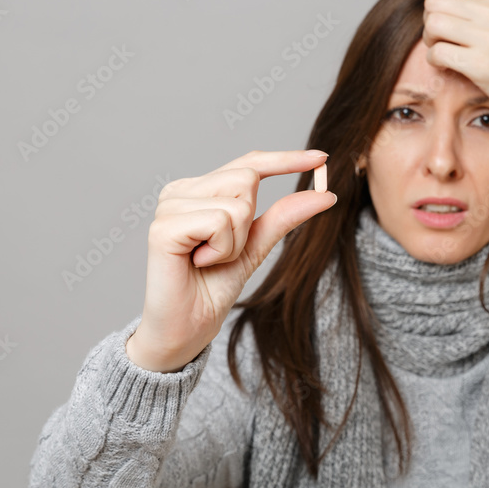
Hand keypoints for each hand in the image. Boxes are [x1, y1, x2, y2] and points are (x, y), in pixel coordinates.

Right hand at [126, 150, 335, 372]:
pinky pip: (220, 222)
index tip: (322, 157)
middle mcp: (180, 191)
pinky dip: (221, 249)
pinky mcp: (163, 227)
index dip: (285, 159)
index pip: (248, 164)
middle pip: (247, 178)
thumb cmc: (211, 289)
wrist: (186, 330)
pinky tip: (197, 263)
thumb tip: (326, 193)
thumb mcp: (256, 248)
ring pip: (237, 203)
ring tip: (207, 261)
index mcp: (199, 191)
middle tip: (221, 253)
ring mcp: (169, 206)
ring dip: (234, 242)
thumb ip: (284, 217)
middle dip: (249, 223)